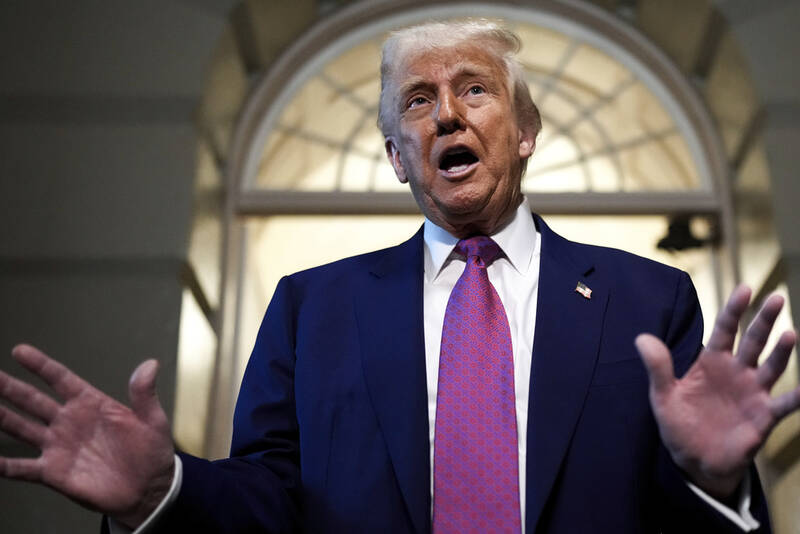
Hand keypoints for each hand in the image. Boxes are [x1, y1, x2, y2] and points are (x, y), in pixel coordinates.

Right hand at [0, 344, 174, 528]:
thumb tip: (151, 364)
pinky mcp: (54, 472)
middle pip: (32, 400)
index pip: (60, 379)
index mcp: (90, 403)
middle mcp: (69, 421)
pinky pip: (23, 467)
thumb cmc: (151, 451)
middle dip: (9, 387)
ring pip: (21, 428)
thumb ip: (144, 393)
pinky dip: (4, 465)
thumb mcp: (152, 420)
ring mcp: (59, 446)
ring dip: (2, 417)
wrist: (149, 488)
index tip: (20, 351)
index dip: (41, 365)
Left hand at [635, 285, 798, 498]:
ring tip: (791, 334)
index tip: (745, 288)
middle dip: (764, 320)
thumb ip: (658, 368)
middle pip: (753, 341)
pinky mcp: (763, 416)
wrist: (694, 460)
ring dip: (782, 351)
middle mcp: (736, 372)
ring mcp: (753, 392)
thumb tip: (642, 338)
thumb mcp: (663, 396)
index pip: (725, 329)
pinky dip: (796, 396)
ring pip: (771, 367)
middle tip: (776, 298)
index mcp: (712, 362)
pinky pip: (783, 404)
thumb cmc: (680, 424)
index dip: (734, 309)